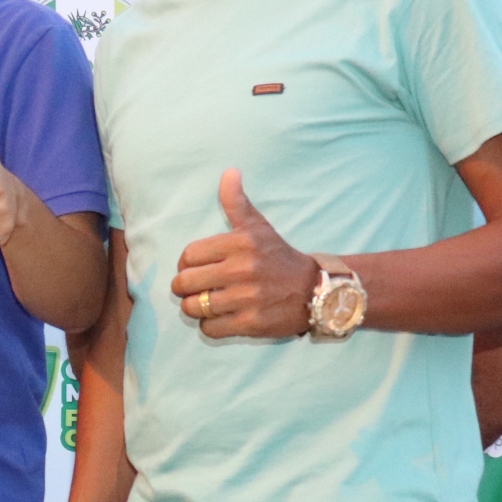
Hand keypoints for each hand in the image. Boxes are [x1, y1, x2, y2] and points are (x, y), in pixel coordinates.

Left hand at [170, 170, 318, 338]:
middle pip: (184, 283)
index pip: (188, 255)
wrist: (317, 290)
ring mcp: (246, 298)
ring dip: (197, 308)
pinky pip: (209, 329)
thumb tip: (229, 172)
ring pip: (193, 307)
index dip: (188, 263)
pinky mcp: (251, 323)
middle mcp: (242, 270)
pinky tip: (223, 317)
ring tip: (210, 303)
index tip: (199, 267)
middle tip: (199, 288)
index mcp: (240, 244)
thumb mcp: (259, 228)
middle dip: (186, 288)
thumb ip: (237, 203)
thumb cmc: (279, 257)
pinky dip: (211, 326)